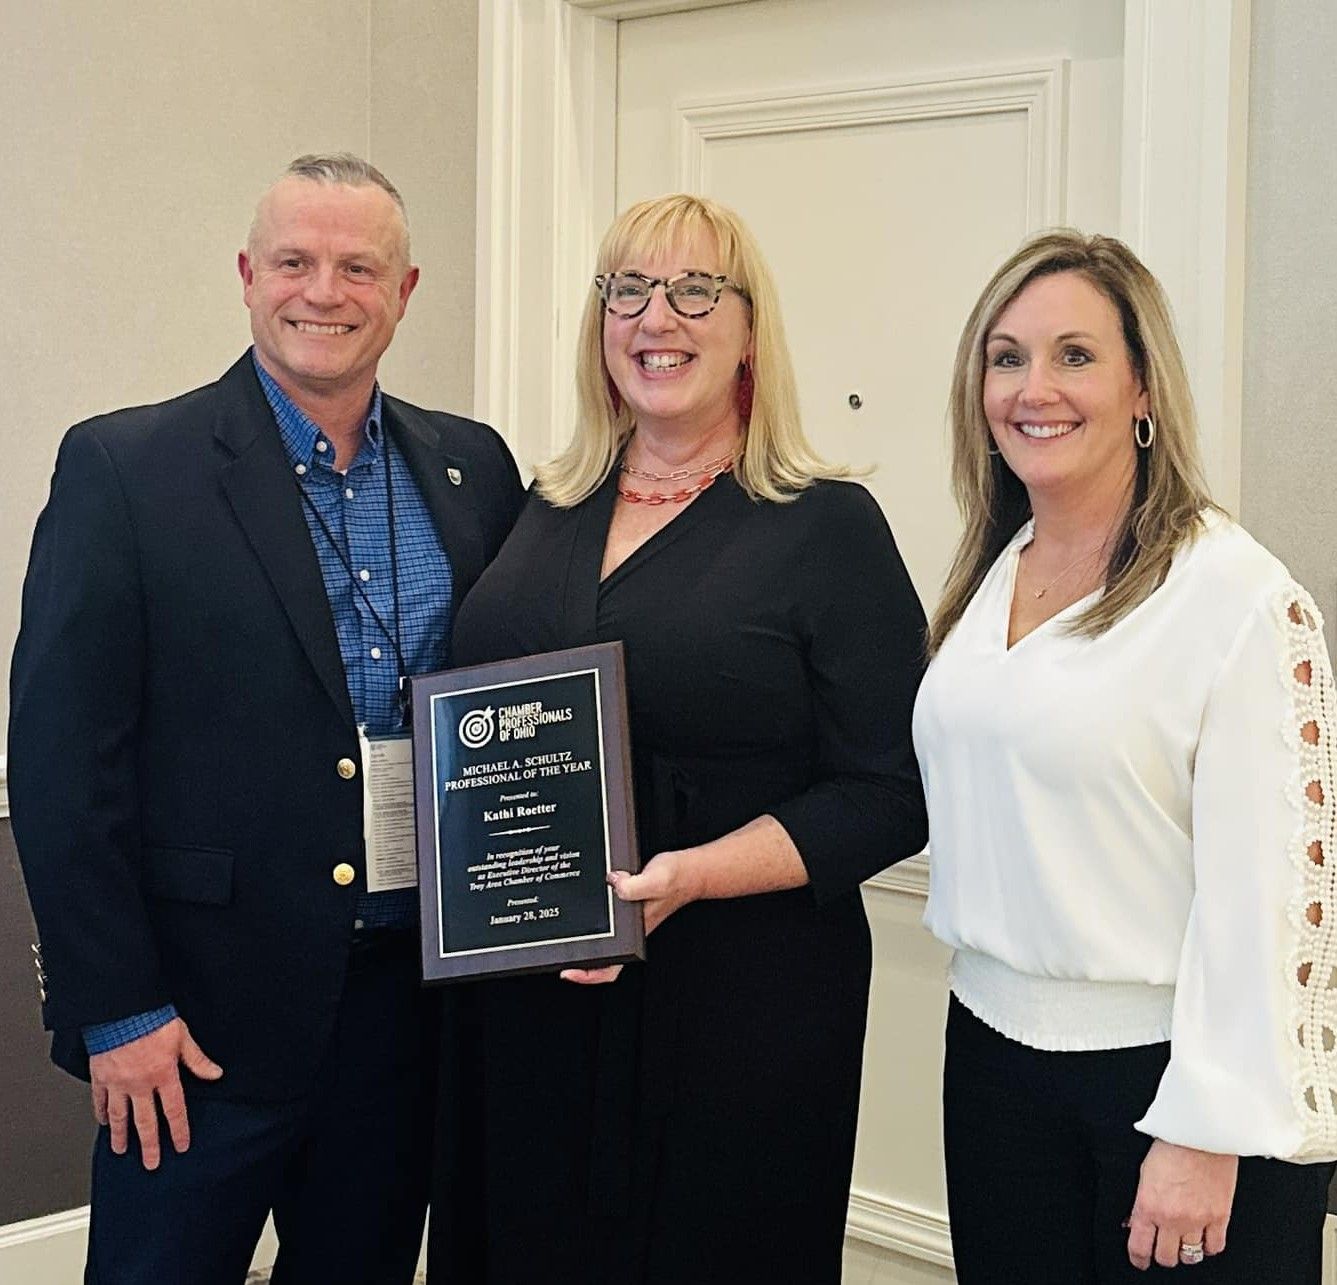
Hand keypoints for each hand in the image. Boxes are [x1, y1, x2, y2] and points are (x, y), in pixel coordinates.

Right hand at [89, 1018, 222, 1169]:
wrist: (122, 1008)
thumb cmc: (152, 1018)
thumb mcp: (183, 1037)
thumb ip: (197, 1060)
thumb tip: (215, 1074)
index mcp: (163, 1075)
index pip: (174, 1110)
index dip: (179, 1130)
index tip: (180, 1145)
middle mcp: (140, 1084)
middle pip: (146, 1122)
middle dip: (149, 1145)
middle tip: (151, 1163)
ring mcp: (118, 1082)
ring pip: (120, 1116)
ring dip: (121, 1136)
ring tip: (121, 1150)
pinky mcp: (100, 1076)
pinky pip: (100, 1100)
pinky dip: (101, 1113)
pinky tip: (103, 1122)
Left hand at [559, 850, 701, 986]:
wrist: (691, 869)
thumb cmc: (679, 878)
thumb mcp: (657, 879)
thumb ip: (636, 886)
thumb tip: (613, 885)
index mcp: (635, 934)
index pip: (611, 967)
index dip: (589, 975)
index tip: (569, 972)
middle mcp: (630, 931)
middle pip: (602, 958)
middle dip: (579, 960)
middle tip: (556, 955)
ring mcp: (628, 921)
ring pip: (603, 940)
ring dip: (584, 940)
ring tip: (562, 936)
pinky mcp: (626, 905)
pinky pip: (606, 918)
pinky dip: (593, 918)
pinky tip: (583, 907)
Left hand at [1126, 1139, 1236, 1269]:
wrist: (1200, 1133)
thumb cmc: (1170, 1145)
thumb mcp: (1143, 1173)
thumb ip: (1139, 1203)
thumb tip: (1133, 1223)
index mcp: (1148, 1205)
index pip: (1139, 1247)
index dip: (1138, 1259)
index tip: (1139, 1260)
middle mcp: (1172, 1218)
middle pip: (1166, 1257)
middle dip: (1161, 1255)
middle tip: (1161, 1248)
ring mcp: (1198, 1220)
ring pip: (1190, 1256)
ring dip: (1184, 1252)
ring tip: (1182, 1242)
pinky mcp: (1220, 1217)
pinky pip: (1215, 1248)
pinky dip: (1208, 1248)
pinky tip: (1203, 1239)